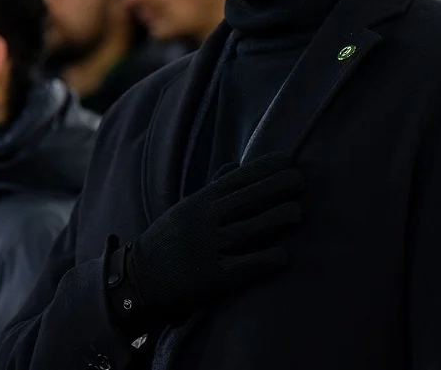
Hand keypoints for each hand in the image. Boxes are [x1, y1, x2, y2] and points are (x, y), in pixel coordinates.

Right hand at [115, 151, 303, 331]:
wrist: (139, 282)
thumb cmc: (168, 242)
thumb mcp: (185, 209)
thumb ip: (212, 188)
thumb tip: (236, 164)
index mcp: (199, 203)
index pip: (236, 179)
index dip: (264, 167)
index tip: (288, 159)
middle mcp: (203, 221)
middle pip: (246, 199)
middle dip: (276, 186)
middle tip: (301, 180)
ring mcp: (208, 249)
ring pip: (249, 228)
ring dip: (277, 218)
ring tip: (299, 212)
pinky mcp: (212, 278)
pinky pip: (245, 266)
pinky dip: (266, 259)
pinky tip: (284, 255)